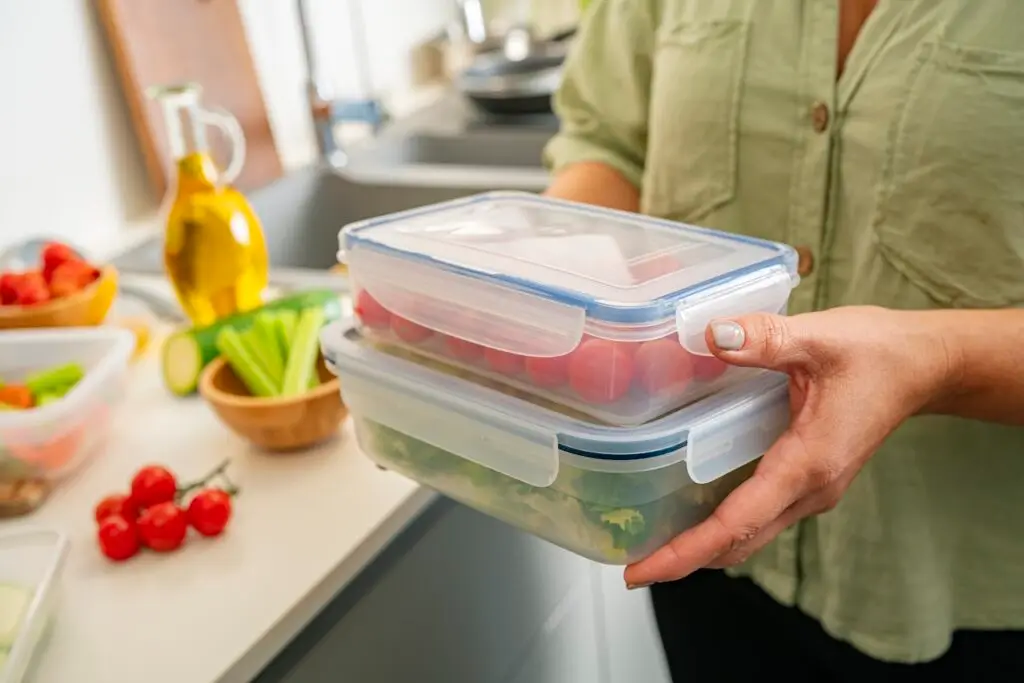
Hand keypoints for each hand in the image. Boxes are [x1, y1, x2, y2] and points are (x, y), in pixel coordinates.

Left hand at [624, 305, 957, 587]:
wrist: (923, 366)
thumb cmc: (877, 353)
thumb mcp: (819, 337)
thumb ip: (765, 337)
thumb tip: (713, 336)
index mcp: (808, 464)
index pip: (737, 523)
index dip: (686, 551)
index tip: (643, 570)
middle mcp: (810, 490)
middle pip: (737, 543)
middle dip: (683, 560)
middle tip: (631, 567)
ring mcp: (811, 491)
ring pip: (749, 536)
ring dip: (702, 547)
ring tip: (650, 546)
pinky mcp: (809, 482)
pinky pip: (759, 518)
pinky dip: (723, 527)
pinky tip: (691, 514)